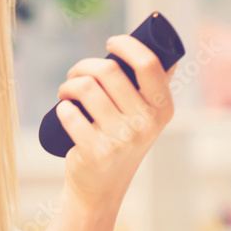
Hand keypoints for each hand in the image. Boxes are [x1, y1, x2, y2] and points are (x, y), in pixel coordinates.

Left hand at [54, 34, 175, 211]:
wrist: (101, 188)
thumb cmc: (121, 143)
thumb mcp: (146, 119)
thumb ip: (155, 88)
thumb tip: (169, 53)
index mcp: (163, 109)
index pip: (148, 63)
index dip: (126, 45)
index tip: (111, 42)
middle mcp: (146, 124)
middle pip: (109, 71)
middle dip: (85, 66)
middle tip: (75, 74)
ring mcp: (121, 139)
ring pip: (86, 88)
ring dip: (69, 85)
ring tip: (66, 92)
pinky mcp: (95, 152)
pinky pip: (69, 113)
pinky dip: (62, 108)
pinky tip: (63, 111)